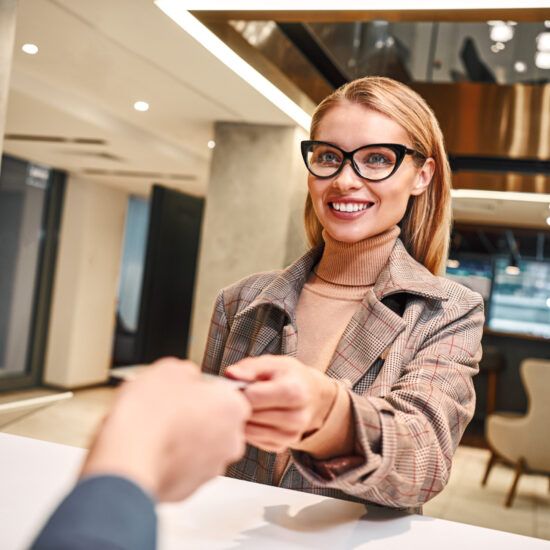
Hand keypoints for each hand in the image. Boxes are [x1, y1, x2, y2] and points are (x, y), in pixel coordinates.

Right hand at [81, 358, 250, 501]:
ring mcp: (212, 467)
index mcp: (232, 407)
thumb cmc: (150, 415)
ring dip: (181, 437)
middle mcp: (230, 440)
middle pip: (214, 420)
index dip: (200, 389)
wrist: (127, 458)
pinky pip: (182, 467)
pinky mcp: (190, 489)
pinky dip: (169, 459)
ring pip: (198, 445)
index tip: (183, 389)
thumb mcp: (170, 369)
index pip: (224, 393)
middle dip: (193, 414)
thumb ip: (188, 372)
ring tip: (152, 429)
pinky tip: (149, 449)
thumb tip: (187, 378)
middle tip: (166, 408)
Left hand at [226, 355, 337, 452]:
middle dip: (238, 404)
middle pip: (250, 415)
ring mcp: (291, 435)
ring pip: (249, 430)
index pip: (253, 397)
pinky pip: (253, 440)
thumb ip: (250, 367)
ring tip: (244, 404)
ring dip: (241, 418)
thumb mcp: (274, 363)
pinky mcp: (282, 446)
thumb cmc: (289, 376)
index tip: (236, 384)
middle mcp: (297, 417)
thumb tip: (230, 374)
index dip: (238, 389)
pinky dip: (248, 429)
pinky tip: (253, 416)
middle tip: (236, 395)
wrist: (312, 395)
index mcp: (294, 391)